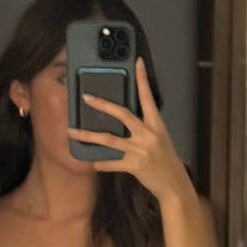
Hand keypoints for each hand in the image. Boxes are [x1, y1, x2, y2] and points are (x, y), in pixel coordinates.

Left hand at [67, 56, 189, 202]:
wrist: (174, 184)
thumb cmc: (166, 160)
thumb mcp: (159, 138)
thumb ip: (144, 127)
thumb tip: (125, 119)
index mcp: (156, 125)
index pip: (148, 97)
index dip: (142, 79)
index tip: (137, 62)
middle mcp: (148, 134)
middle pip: (122, 114)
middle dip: (103, 104)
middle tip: (87, 97)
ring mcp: (140, 150)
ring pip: (109, 139)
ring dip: (89, 135)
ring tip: (72, 132)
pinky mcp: (134, 166)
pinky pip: (111, 163)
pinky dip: (100, 163)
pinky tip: (92, 163)